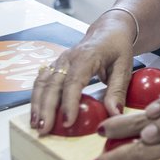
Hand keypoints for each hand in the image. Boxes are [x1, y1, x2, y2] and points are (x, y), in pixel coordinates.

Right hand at [28, 10, 137, 134]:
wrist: (109, 30)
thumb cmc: (117, 48)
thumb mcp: (124, 67)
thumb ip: (118, 91)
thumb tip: (114, 114)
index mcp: (87, 56)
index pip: (74, 81)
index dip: (69, 102)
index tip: (67, 122)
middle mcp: (68, 58)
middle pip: (53, 84)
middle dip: (46, 108)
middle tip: (44, 129)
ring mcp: (59, 61)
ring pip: (43, 83)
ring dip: (37, 104)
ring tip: (36, 125)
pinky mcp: (55, 66)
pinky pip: (42, 81)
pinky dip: (36, 97)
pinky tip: (35, 113)